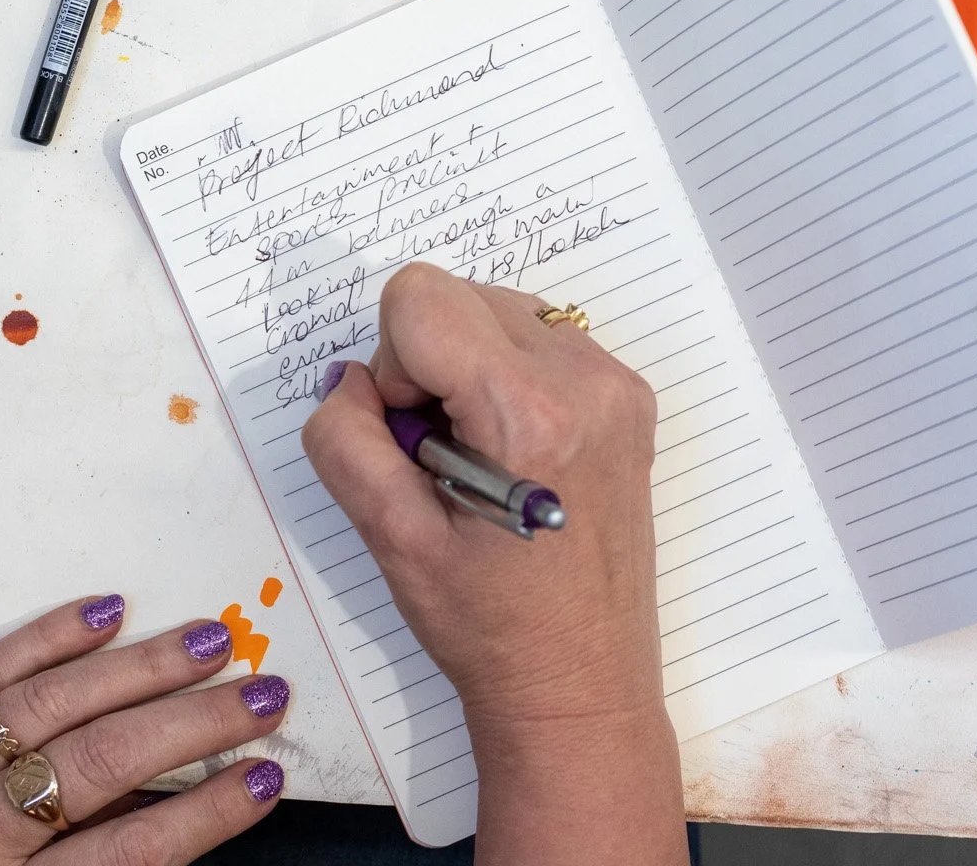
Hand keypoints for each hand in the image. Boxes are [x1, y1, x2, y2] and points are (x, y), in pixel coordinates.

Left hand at [0, 598, 289, 865]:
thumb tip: (155, 837)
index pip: (127, 856)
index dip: (205, 814)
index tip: (265, 777)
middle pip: (104, 767)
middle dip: (199, 725)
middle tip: (268, 692)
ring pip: (52, 706)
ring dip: (143, 669)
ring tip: (214, 640)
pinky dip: (45, 639)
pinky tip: (106, 613)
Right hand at [302, 261, 685, 865]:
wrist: (581, 681)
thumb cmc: (490, 624)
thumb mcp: (390, 537)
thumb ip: (347, 440)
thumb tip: (350, 378)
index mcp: (526, 411)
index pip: (420, 298)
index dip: (392, 367)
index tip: (413, 439)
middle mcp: (585, 379)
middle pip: (460, 296)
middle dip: (430, 366)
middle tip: (444, 458)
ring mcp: (616, 384)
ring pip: (501, 312)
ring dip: (471, 369)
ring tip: (482, 460)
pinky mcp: (629, 398)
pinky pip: (544, 342)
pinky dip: (512, 379)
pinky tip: (516, 457)